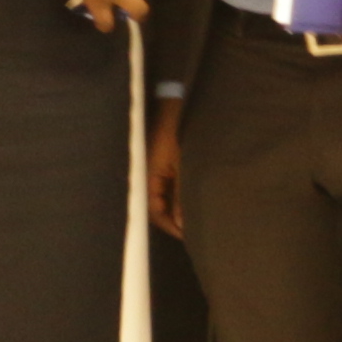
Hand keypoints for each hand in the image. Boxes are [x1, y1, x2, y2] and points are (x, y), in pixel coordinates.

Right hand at [148, 99, 184, 238]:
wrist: (176, 107)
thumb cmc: (178, 134)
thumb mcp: (183, 167)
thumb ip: (181, 195)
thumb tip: (181, 223)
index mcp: (148, 176)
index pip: (153, 210)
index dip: (168, 224)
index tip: (185, 235)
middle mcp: (149, 175)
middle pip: (157, 205)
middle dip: (172, 219)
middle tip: (192, 231)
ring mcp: (157, 169)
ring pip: (163, 196)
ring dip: (176, 208)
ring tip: (194, 218)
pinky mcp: (165, 164)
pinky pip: (168, 186)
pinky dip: (179, 196)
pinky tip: (191, 200)